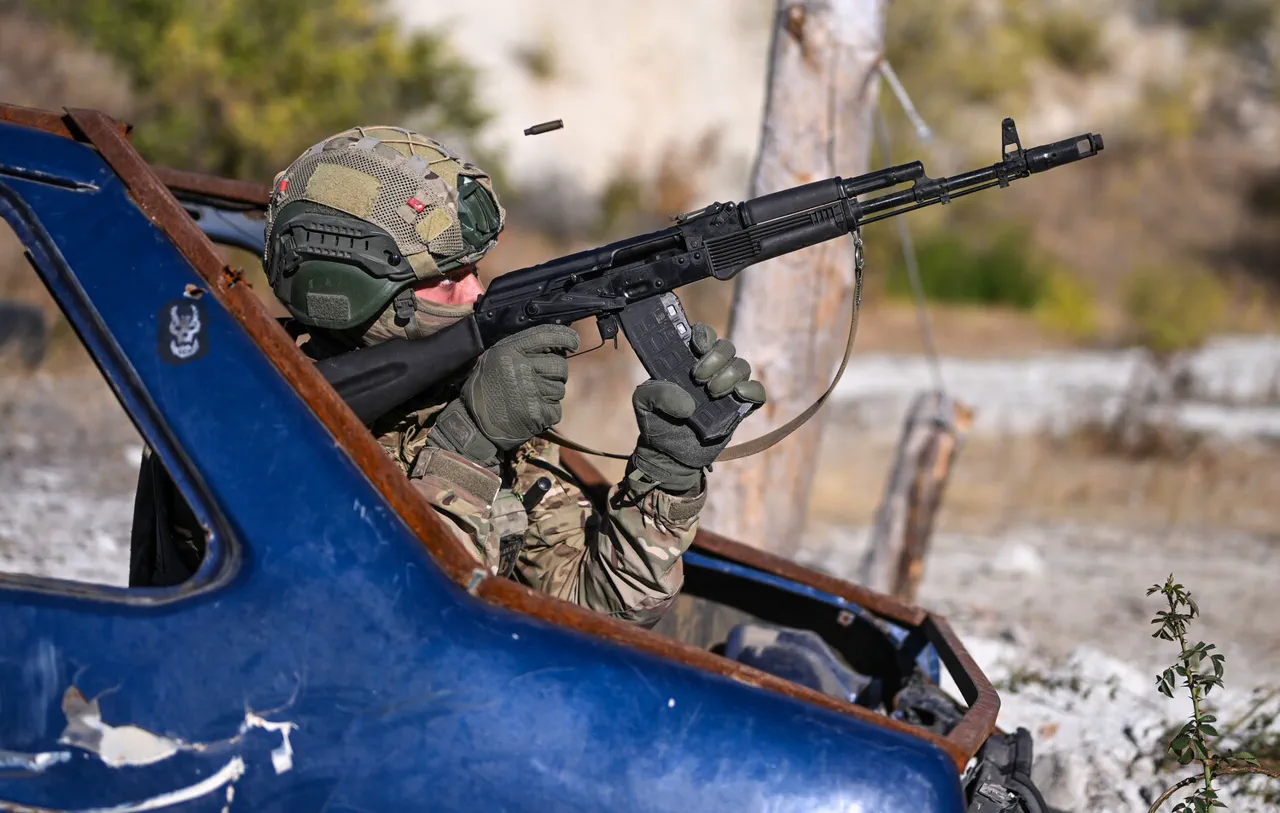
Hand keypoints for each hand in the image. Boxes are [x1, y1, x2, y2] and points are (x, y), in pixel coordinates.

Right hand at [430, 324, 578, 468]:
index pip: (548, 335)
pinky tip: (530, 412)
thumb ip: (521, 350)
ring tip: (528, 399)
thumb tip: (555, 344)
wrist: (474, 426)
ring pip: (560, 388)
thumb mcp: (494, 360)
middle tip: (538, 382)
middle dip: (555, 374)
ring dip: (550, 394)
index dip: (566, 337)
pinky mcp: (538, 412)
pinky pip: (556, 409)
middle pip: (560, 365)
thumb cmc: (484, 391)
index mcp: (509, 350)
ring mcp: (532, 391)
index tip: (574, 342)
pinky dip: (547, 412)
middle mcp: (522, 367)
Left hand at [628, 323, 764, 493]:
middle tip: (699, 379)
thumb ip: (656, 392)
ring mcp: (727, 389)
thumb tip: (689, 403)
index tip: (697, 347)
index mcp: (688, 362)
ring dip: (729, 376)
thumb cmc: (656, 423)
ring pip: (742, 367)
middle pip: (727, 348)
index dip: (705, 335)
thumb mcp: (643, 403)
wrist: (668, 456)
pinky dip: (752, 390)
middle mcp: (711, 371)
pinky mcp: (739, 409)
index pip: (704, 336)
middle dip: (716, 359)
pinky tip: (738, 395)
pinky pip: (757, 393)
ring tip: (712, 394)